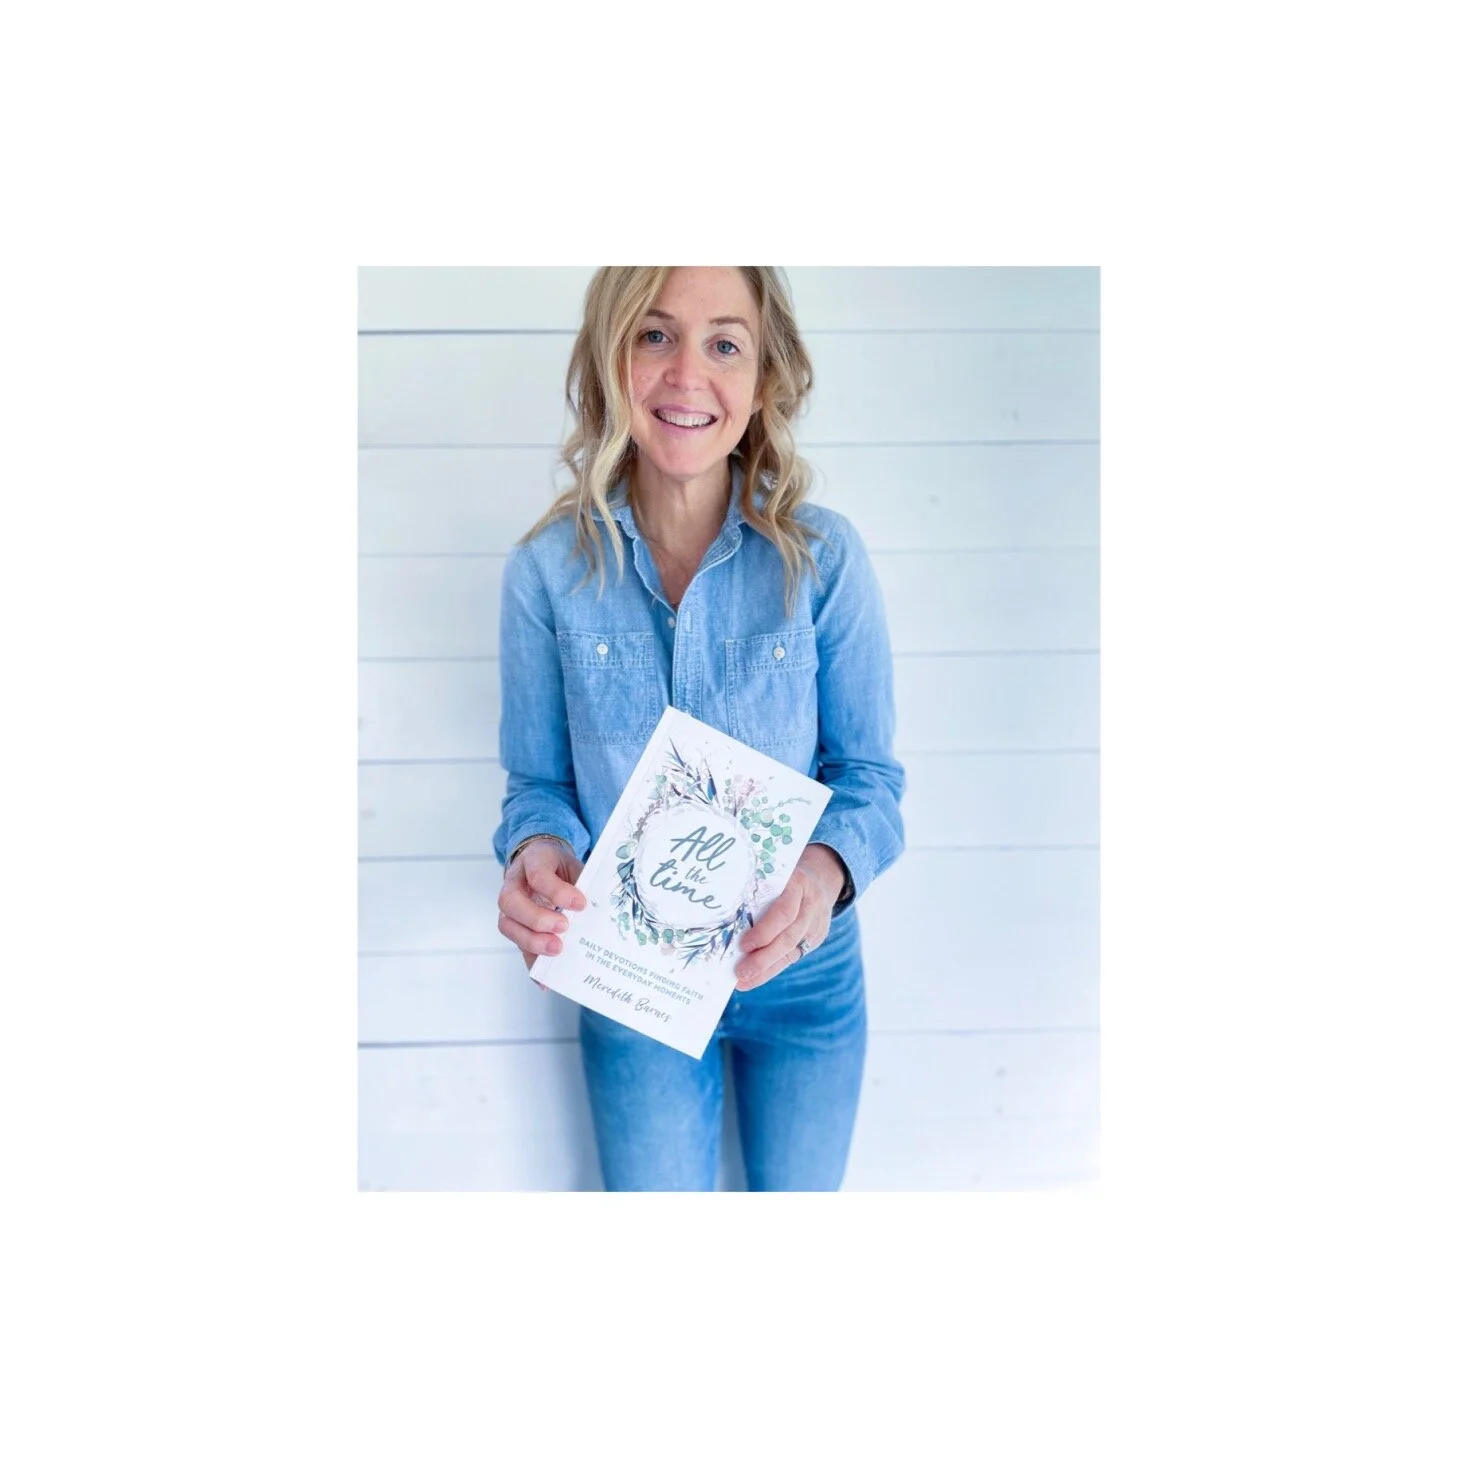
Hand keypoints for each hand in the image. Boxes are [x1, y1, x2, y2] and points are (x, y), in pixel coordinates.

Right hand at [498, 838, 586, 983]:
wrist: (539, 859)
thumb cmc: (559, 865)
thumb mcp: (573, 864)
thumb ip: (582, 885)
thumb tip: (599, 912)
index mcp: (533, 860)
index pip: (538, 874)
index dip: (557, 890)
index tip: (580, 904)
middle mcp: (514, 882)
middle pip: (510, 901)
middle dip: (537, 919)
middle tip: (563, 928)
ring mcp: (510, 905)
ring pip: (507, 924)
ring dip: (531, 941)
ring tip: (556, 950)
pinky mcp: (514, 926)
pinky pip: (517, 946)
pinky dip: (530, 964)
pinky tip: (545, 979)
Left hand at [732, 844, 844, 991]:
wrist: (822, 878)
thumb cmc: (785, 876)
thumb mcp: (776, 873)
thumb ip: (759, 889)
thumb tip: (724, 916)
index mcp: (799, 884)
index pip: (784, 912)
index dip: (764, 931)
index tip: (743, 945)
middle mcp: (811, 906)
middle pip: (788, 937)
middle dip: (763, 957)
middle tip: (740, 971)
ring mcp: (816, 924)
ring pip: (791, 951)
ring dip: (765, 968)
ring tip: (743, 979)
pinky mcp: (815, 939)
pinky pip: (792, 957)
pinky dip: (771, 969)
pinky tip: (753, 978)